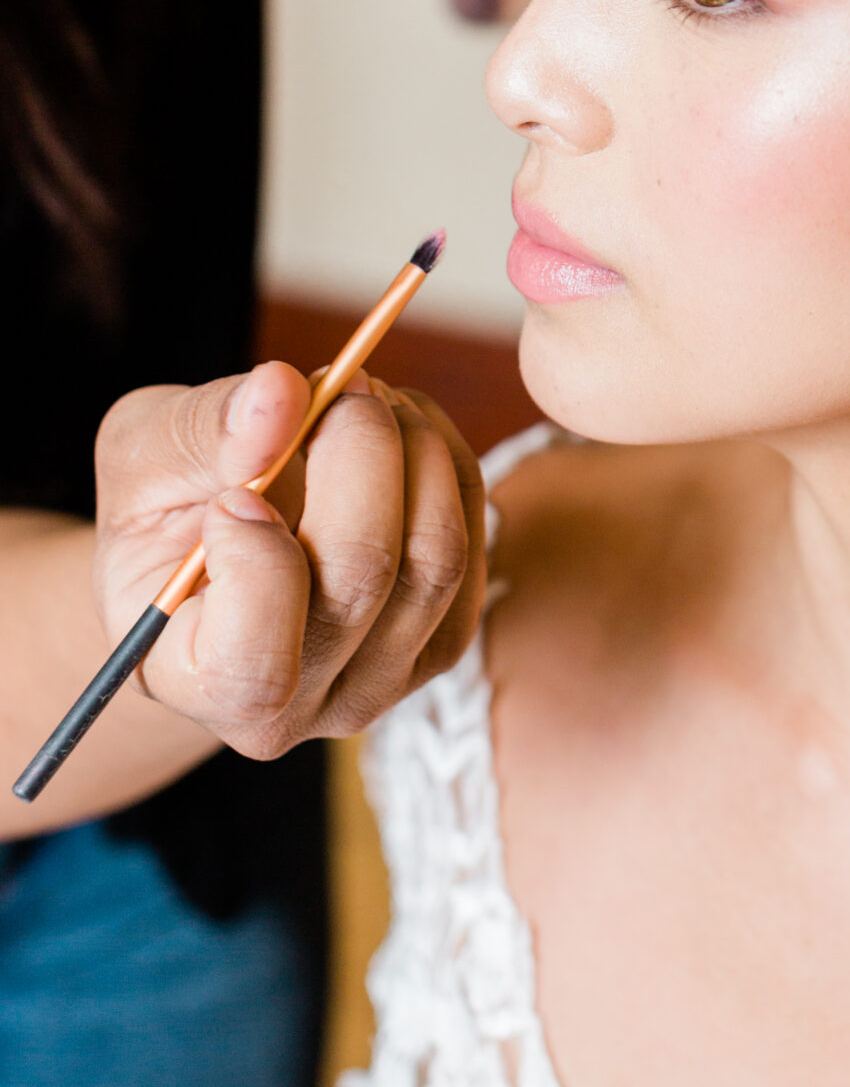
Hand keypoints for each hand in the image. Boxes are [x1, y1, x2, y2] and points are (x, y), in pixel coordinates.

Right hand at [91, 361, 485, 758]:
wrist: (214, 557)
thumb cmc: (162, 516)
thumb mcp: (141, 462)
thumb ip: (200, 433)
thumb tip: (281, 392)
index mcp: (204, 687)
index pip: (255, 667)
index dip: (257, 564)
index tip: (234, 493)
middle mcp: (304, 705)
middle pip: (365, 577)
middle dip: (358, 451)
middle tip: (336, 382)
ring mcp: (386, 677)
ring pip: (436, 554)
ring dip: (412, 446)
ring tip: (364, 395)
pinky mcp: (445, 633)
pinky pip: (473, 535)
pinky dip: (444, 459)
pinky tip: (397, 425)